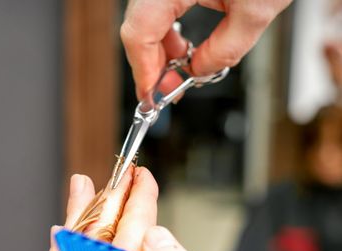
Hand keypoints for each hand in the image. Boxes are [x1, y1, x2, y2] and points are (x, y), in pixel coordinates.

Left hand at [41, 168, 224, 250]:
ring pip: (75, 242)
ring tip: (83, 186)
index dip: (141, 196)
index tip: (144, 178)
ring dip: (82, 210)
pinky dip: (60, 247)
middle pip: (103, 226)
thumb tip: (158, 237)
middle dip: (115, 194)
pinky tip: (61, 232)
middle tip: (123, 173)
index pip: (133, 225)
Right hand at [121, 0, 291, 99]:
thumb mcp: (255, 11)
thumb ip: (224, 50)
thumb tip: (199, 72)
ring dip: (159, 50)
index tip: (151, 97)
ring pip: (145, 19)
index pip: (139, 33)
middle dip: (152, 64)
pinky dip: (167, 32)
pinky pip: (157, 8)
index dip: (143, 71)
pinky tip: (182, 48)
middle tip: (168, 90)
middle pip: (138, 27)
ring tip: (181, 69)